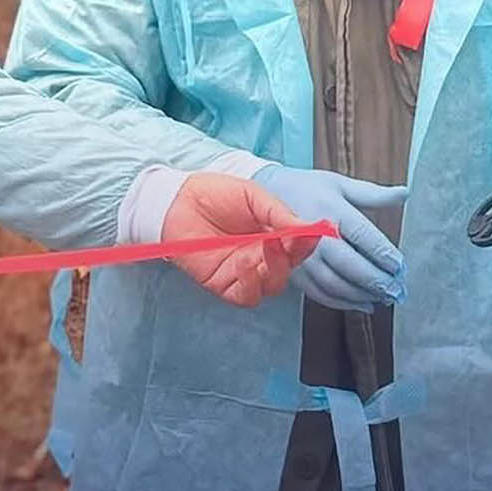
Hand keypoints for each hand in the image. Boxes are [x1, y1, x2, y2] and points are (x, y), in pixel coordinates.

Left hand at [160, 173, 324, 307]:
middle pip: (288, 268)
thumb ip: (279, 213)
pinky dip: (251, 283)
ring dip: (275, 269)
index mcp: (271, 235)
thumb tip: (309, 227)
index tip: (315, 232)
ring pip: (272, 285)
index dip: (307, 242)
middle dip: (293, 255)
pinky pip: (247, 295)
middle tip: (290, 239)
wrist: (176, 200)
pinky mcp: (224, 285)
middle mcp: (260, 256)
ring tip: (266, 247)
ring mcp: (243, 273)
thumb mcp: (252, 196)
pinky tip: (245, 263)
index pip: (298, 246)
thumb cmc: (212, 195)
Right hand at [251, 166, 406, 312]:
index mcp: (331, 210)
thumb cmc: (307, 188)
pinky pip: (320, 293)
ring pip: (337, 284)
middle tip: (397, 290)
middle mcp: (316, 234)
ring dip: (363, 295)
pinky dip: (343, 303)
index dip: (385, 255)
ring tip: (382, 298)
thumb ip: (373, 194)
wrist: (266, 196)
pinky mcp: (294, 269)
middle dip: (378, 281)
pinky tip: (361, 304)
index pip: (364, 237)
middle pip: (352, 265)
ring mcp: (302, 255)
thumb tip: (405, 193)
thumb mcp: (339, 184)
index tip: (400, 267)